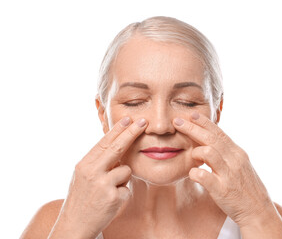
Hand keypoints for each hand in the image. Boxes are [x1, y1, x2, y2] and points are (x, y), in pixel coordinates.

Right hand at [50, 117, 147, 238]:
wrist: (74, 225)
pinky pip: (127, 188)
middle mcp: (92, 172)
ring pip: (126, 170)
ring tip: (108, 191)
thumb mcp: (84, 176)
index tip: (127, 119)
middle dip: (131, 133)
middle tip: (143, 122)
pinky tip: (110, 202)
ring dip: (122, 179)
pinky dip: (122, 194)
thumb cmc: (81, 198)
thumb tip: (117, 146)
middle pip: (117, 148)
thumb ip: (98, 162)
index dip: (117, 130)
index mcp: (84, 165)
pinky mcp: (113, 198)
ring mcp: (103, 185)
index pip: (104, 143)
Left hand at [173, 112, 273, 227]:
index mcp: (237, 153)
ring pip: (209, 152)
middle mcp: (234, 160)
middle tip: (177, 121)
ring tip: (191, 154)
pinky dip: (195, 173)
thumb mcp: (239, 166)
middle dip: (192, 128)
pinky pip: (205, 176)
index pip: (219, 133)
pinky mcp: (223, 190)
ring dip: (196, 151)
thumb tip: (209, 142)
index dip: (204, 122)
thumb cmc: (245, 188)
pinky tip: (192, 174)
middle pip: (211, 138)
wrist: (258, 212)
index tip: (191, 114)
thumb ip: (225, 153)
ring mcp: (229, 175)